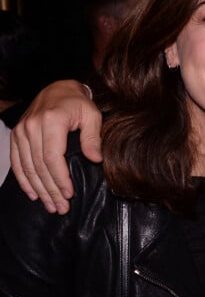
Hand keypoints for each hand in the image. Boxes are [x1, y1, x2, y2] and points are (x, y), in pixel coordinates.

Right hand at [10, 80, 102, 213]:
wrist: (58, 88)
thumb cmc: (78, 103)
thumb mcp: (92, 115)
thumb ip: (92, 137)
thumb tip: (95, 159)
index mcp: (51, 121)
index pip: (53, 157)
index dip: (60, 179)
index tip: (69, 195)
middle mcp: (32, 126)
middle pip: (40, 166)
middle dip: (51, 190)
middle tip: (61, 208)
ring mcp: (21, 131)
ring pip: (28, 167)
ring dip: (39, 189)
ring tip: (51, 206)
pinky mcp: (17, 136)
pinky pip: (17, 162)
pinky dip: (24, 180)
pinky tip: (34, 194)